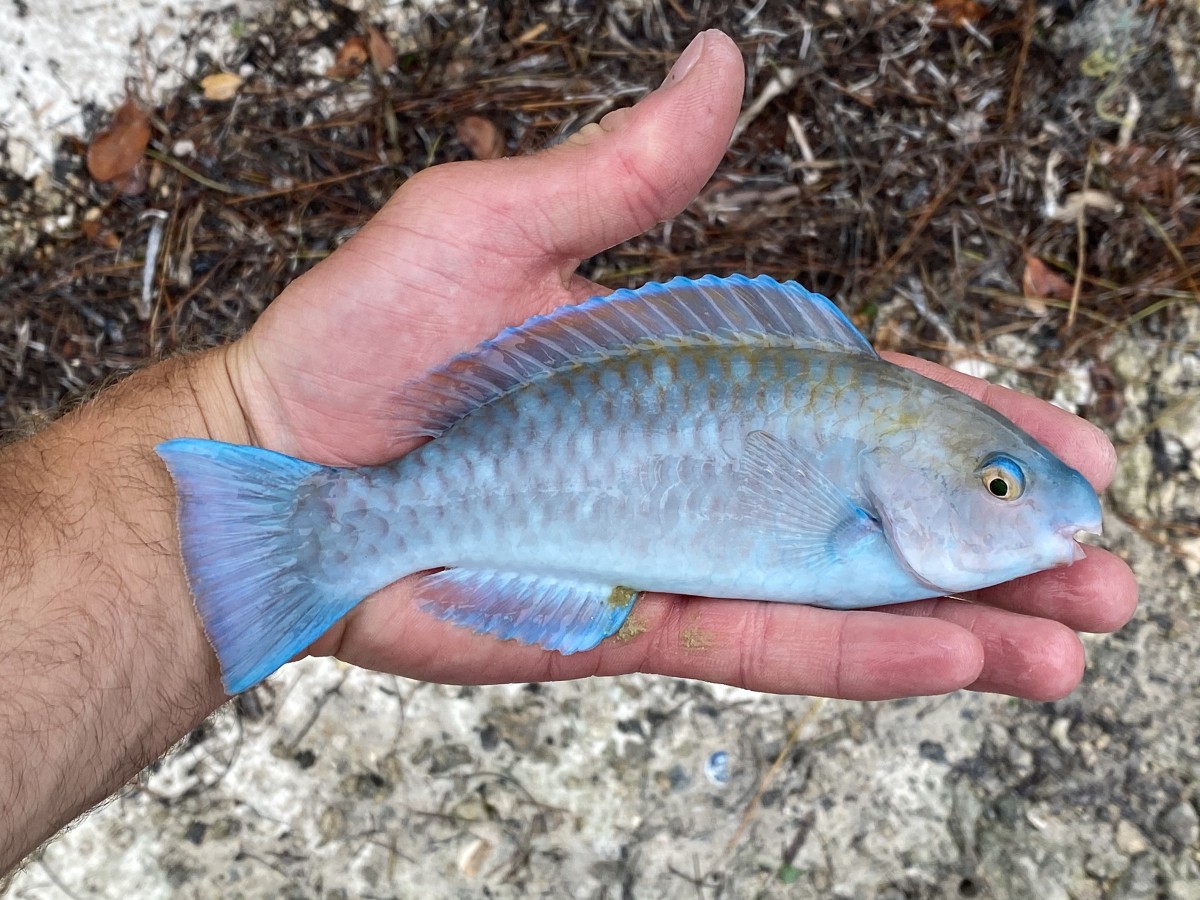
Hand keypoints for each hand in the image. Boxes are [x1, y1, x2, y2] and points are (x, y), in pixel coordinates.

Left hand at [221, 30, 1135, 700]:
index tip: (1064, 450)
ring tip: (1073, 637)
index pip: (864, 404)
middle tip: (1106, 570)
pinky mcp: (634, 623)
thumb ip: (625, 169)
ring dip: (966, 621)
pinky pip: (767, 646)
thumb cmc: (369, 339)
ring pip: (847, 598)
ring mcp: (677, 553)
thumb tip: (720, 63)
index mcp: (700, 377)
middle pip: (880, 515)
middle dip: (999, 546)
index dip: (967, 428)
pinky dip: (864, 658)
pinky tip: (960, 662)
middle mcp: (707, 472)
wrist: (283, 469)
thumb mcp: (495, 221)